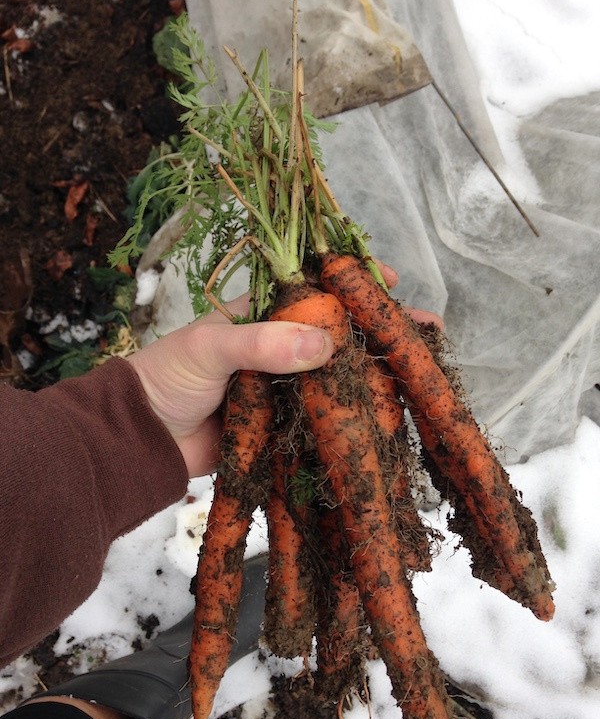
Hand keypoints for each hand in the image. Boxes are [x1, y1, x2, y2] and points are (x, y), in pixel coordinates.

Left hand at [128, 263, 441, 477]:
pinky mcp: (282, 423)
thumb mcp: (210, 349)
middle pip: (336, 332)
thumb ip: (262, 343)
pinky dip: (351, 414)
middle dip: (377, 328)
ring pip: (336, 375)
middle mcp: (277, 347)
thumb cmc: (167, 379)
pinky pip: (323, 415)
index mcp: (260, 314)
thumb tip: (325, 344)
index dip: (350, 280)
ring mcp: (282, 386)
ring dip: (373, 372)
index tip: (389, 278)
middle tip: (423, 328)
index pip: (313, 288)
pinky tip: (387, 413)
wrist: (141, 440)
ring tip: (418, 369)